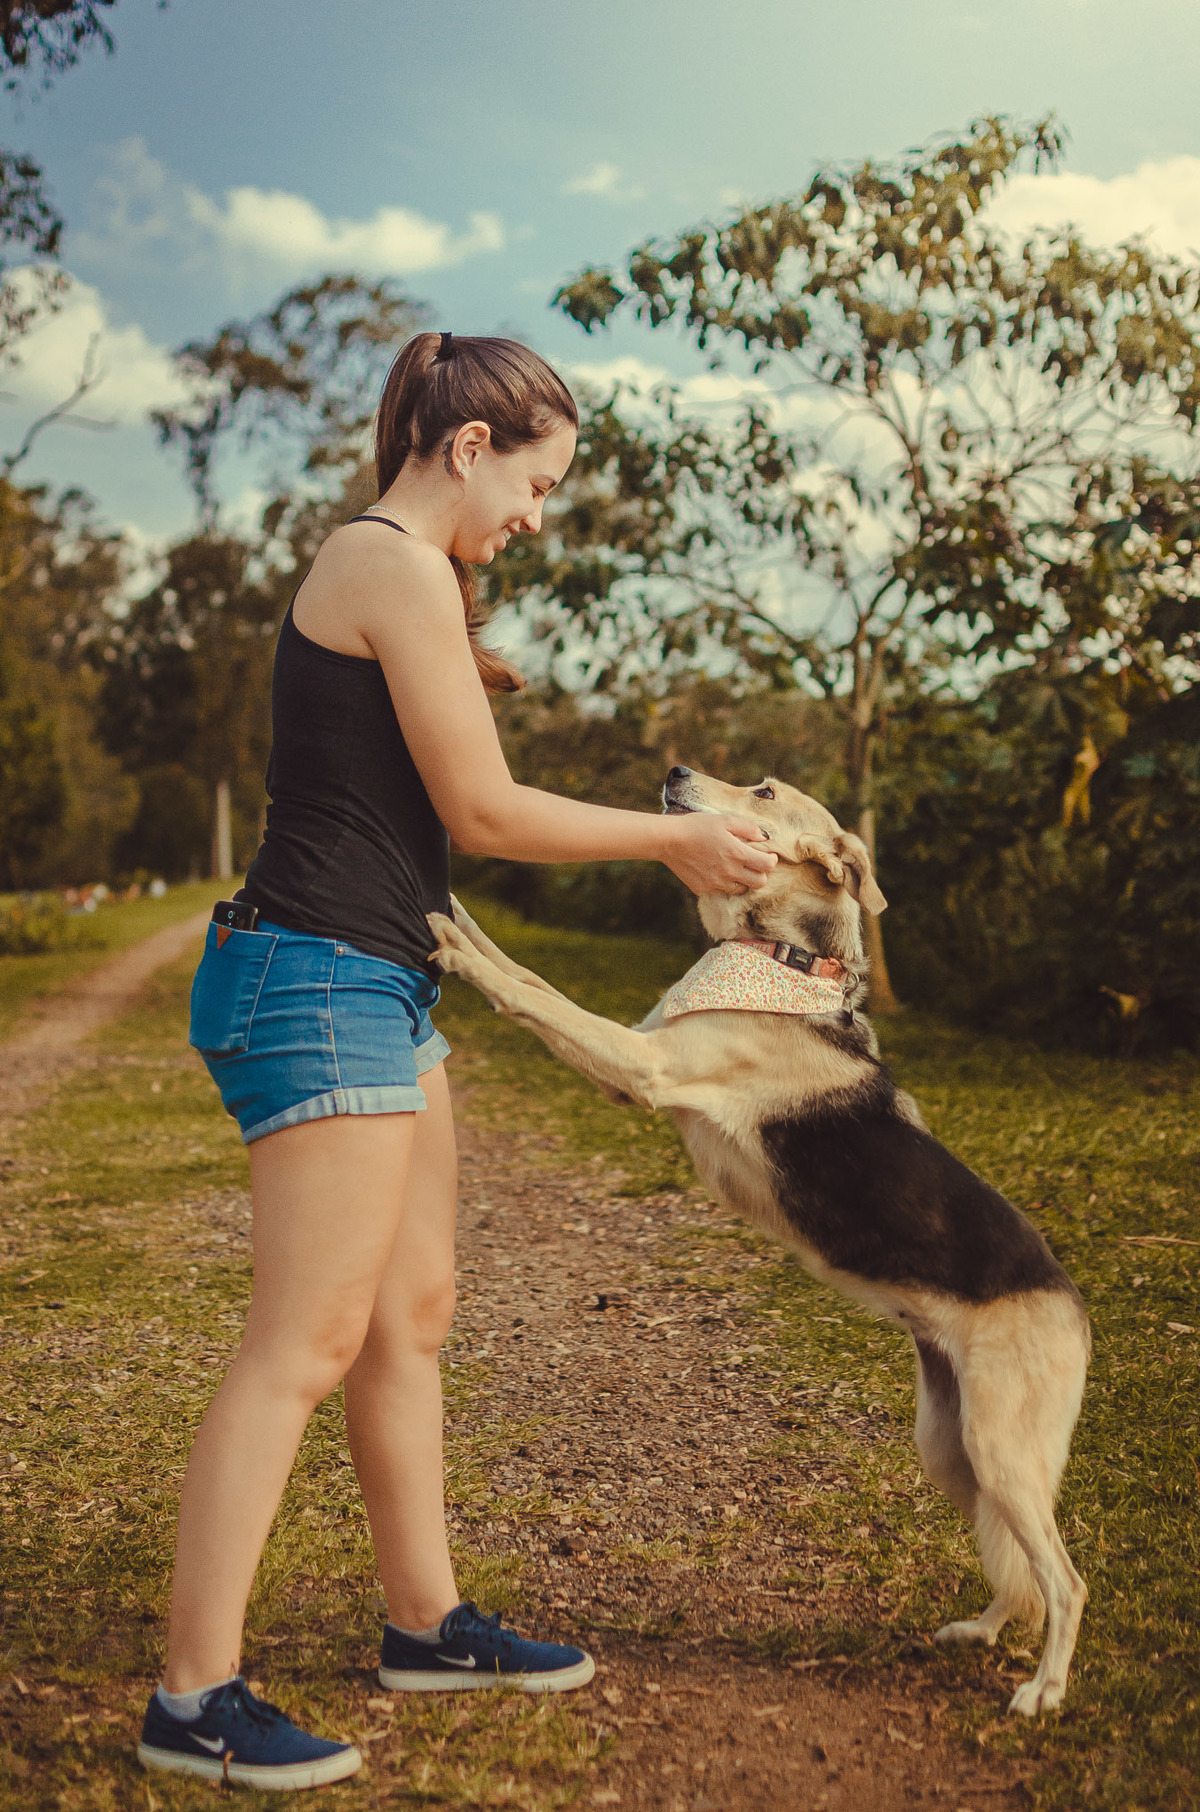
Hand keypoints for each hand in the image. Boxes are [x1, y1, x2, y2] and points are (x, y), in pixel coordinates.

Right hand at [661, 813, 776, 895]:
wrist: (669, 840)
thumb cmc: (697, 826)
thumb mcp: (725, 820)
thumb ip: (748, 828)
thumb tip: (764, 837)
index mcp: (737, 854)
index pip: (767, 866)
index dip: (772, 860)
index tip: (769, 855)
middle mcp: (729, 872)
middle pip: (759, 883)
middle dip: (761, 874)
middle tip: (755, 864)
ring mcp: (716, 883)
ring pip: (741, 890)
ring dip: (743, 880)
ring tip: (736, 868)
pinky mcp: (703, 889)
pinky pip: (721, 891)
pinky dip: (725, 884)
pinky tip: (718, 872)